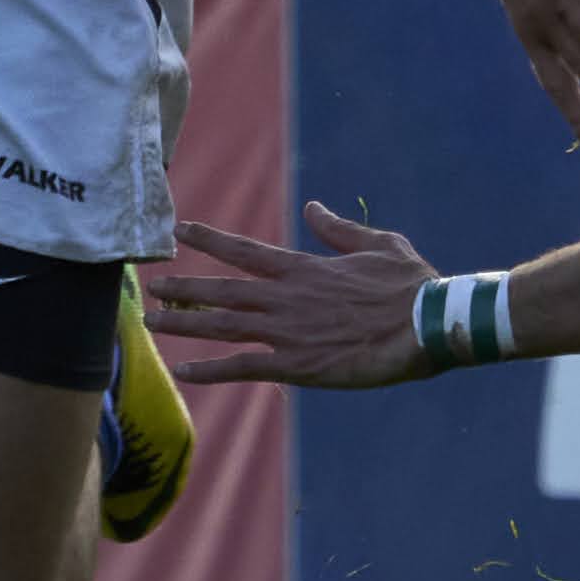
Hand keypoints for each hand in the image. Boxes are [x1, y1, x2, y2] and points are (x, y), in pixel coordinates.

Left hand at [147, 202, 441, 389]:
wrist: (428, 325)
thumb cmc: (411, 285)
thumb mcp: (377, 243)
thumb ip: (338, 229)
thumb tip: (312, 209)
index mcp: (304, 269)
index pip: (245, 251)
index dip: (209, 239)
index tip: (180, 230)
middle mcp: (286, 298)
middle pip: (222, 290)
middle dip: (184, 288)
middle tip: (152, 286)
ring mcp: (288, 333)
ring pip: (222, 326)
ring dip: (184, 323)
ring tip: (151, 322)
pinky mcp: (298, 367)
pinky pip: (243, 367)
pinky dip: (210, 370)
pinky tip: (182, 371)